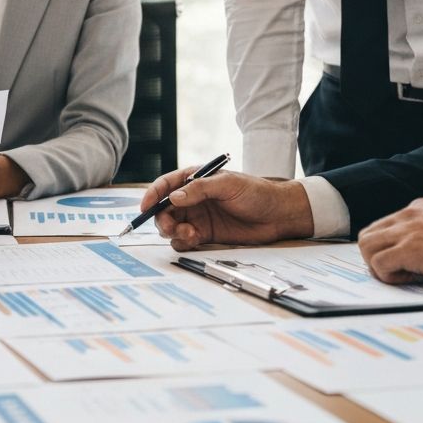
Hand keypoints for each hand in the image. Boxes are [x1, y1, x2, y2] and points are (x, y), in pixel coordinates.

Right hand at [143, 166, 314, 250]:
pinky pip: (184, 240)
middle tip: (170, 227)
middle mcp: (192, 199)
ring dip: (173, 231)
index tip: (144, 207)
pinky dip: (183, 242)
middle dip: (162, 218)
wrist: (278, 215)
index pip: (166, 185)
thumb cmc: (255, 192)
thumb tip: (174, 197)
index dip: (152, 195)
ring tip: (189, 234)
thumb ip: (199, 189)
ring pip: (172, 226)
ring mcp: (198, 217)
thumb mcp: (228, 184)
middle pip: (164, 209)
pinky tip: (195, 239)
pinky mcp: (205, 235)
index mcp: (195, 180)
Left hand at [357, 198, 422, 288]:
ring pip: (367, 246)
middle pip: (369, 235)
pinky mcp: (410, 248)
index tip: (404, 264)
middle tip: (399, 273)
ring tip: (406, 276)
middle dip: (377, 257)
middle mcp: (409, 214)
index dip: (388, 249)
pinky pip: (379, 263)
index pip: (384, 227)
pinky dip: (390, 277)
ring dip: (380, 266)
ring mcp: (408, 230)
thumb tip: (415, 257)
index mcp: (419, 209)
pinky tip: (413, 279)